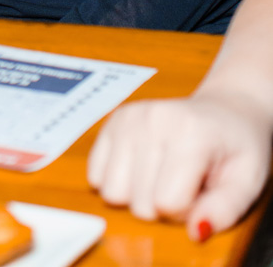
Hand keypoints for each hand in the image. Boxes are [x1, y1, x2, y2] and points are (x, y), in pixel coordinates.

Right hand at [87, 92, 271, 238]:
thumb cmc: (236, 147)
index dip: (186, 211)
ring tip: (163, 176)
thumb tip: (195, 231)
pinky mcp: (114, 120)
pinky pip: (95, 173)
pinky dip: (118, 180)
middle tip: (184, 184)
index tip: (201, 193)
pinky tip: (143, 167)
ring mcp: (129, 117)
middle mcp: (153, 119)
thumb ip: (223, 210)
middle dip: (161, 207)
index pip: (167, 203)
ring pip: (111, 191)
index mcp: (189, 133)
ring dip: (137, 195)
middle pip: (138, 203)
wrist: (225, 110)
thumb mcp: (246, 182)